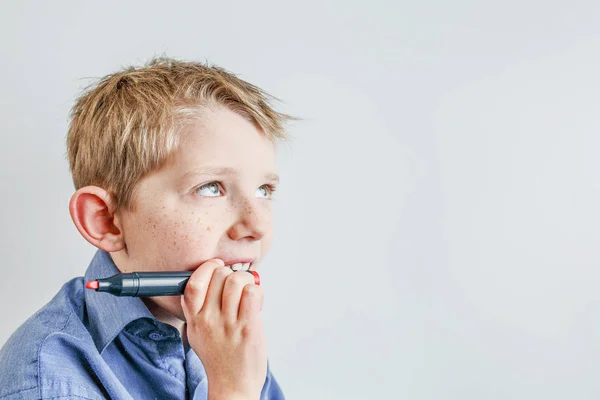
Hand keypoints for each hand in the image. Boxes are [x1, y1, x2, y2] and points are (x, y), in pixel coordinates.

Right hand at [181, 259, 266, 399]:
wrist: (232, 385)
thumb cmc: (219, 358)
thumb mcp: (197, 334)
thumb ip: (198, 310)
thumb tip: (206, 280)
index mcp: (195, 320)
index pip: (193, 283)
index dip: (207, 268)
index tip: (217, 267)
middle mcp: (209, 320)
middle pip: (219, 276)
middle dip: (232, 274)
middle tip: (238, 284)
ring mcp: (229, 324)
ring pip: (237, 281)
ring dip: (247, 280)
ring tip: (248, 291)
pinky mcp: (248, 328)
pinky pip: (252, 294)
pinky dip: (257, 292)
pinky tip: (257, 302)